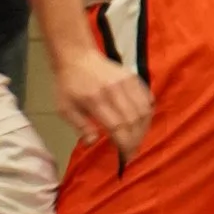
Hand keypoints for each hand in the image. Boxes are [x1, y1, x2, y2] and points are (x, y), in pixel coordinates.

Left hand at [52, 43, 151, 163]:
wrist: (77, 56)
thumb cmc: (69, 85)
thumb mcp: (65, 108)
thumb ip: (80, 126)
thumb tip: (93, 143)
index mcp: (95, 100)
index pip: (117, 126)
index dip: (124, 143)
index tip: (125, 156)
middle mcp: (114, 91)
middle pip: (133, 121)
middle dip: (135, 140)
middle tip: (131, 151)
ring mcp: (126, 82)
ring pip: (144, 110)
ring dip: (143, 129)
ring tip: (137, 139)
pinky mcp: (133, 77)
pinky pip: (148, 98)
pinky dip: (148, 113)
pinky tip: (142, 123)